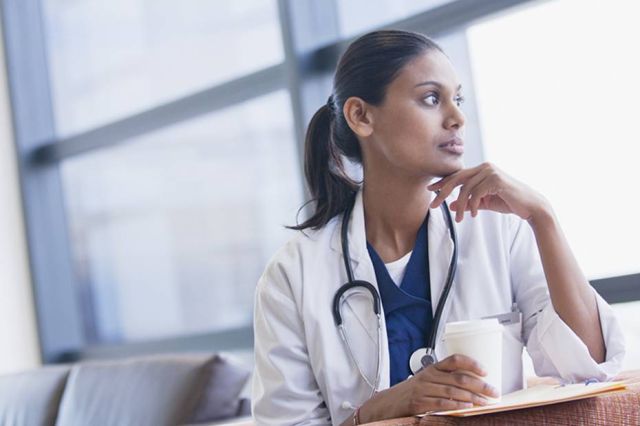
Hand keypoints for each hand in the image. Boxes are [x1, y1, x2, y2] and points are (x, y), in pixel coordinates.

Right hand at [358, 354, 499, 421]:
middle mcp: (428, 376)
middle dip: (480, 385)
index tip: (486, 370)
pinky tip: (466, 408)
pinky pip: (440, 403)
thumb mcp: (427, 381)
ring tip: (485, 402)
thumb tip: (473, 384)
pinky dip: (456, 405)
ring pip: (452, 391)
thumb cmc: (411, 392)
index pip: (454, 360)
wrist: (387, 403)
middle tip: (493, 392)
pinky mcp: (418, 403)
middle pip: (459, 377)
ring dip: (472, 397)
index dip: (471, 363)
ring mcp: (423, 389)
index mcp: (432, 368)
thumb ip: (444, 380)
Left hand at [427, 162, 548, 222]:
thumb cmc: (508, 202)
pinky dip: (473, 205)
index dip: (443, 183)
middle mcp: (485, 167)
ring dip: (461, 206)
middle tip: (433, 206)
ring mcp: (490, 171)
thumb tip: (452, 206)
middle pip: (457, 179)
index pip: (457, 175)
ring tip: (459, 219)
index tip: (430, 190)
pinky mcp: (496, 179)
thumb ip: (469, 203)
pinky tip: (475, 214)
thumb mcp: (485, 203)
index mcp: (481, 170)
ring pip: (466, 188)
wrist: (530, 207)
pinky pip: (476, 193)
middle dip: (443, 193)